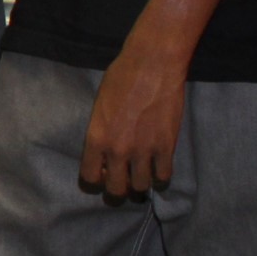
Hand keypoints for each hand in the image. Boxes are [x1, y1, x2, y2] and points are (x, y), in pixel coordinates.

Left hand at [82, 43, 188, 198]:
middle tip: (124, 180)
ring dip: (141, 183)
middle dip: (119, 190)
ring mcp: (143, 150)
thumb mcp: (100, 106)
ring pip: (141, 187)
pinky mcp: (166, 147)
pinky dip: (161, 176)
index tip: (103, 174)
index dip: (97, 181)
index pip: (90, 178)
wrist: (152, 65)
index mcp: (96, 138)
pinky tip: (159, 167)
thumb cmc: (121, 78)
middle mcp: (117, 150)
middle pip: (117, 190)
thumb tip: (105, 153)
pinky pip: (164, 177)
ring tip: (142, 173)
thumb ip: (102, 132)